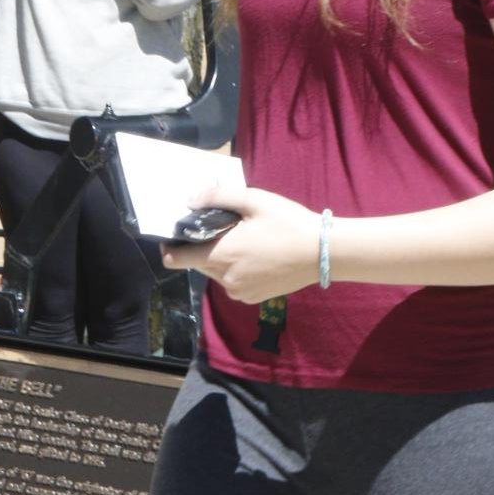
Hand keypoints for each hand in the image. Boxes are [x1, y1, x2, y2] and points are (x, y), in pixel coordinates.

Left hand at [161, 184, 320, 304]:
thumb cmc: (288, 222)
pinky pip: (232, 283)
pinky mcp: (252, 298)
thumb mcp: (254, 200)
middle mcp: (225, 278)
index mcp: (221, 254)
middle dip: (203, 247)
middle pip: (198, 263)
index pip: (177, 259)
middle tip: (224, 229)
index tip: (174, 236)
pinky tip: (255, 256)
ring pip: (216, 273)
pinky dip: (236, 270)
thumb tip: (189, 199)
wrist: (322, 252)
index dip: (170, 248)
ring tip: (244, 241)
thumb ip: (217, 196)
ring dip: (220, 259)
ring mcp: (239, 291)